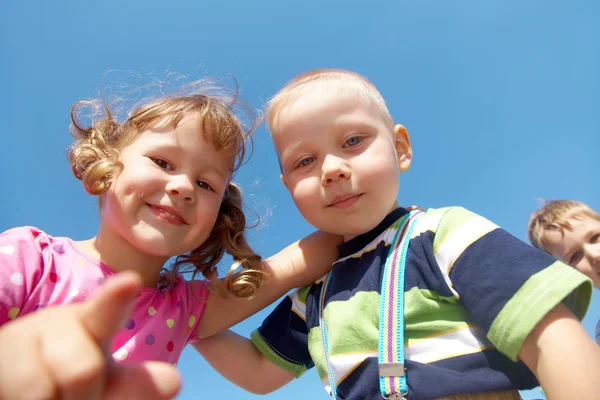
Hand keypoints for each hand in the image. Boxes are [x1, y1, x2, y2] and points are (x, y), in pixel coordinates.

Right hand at [0, 272, 180, 399]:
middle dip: (85, 396)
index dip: (116, 299)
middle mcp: (55, 324)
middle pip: (84, 370)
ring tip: (49, 395)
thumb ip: (134, 386)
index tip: (130, 282)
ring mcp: (20, 340)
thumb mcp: (105, 386)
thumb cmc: (67, 386)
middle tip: (73, 394)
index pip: (106, 311)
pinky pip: (26, 393)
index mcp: (92, 324)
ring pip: (44, 388)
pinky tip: (24, 396)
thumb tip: (174, 380)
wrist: (18, 385)